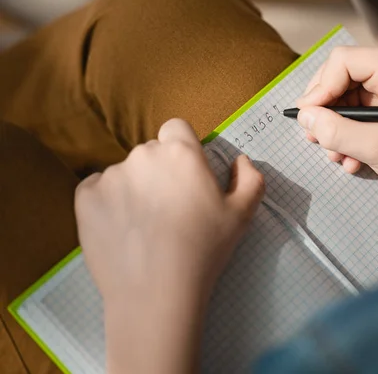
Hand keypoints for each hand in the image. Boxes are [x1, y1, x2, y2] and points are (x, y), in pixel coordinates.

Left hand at [75, 119, 263, 373]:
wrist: (156, 292)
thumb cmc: (204, 251)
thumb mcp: (243, 215)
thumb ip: (250, 178)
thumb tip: (240, 160)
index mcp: (181, 153)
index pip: (177, 128)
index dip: (183, 149)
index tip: (187, 178)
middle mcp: (142, 155)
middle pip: (151, 152)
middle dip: (160, 172)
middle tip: (170, 209)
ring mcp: (110, 175)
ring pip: (125, 173)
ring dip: (134, 188)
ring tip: (144, 227)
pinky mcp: (85, 197)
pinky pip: (97, 189)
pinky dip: (107, 203)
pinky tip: (122, 229)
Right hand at [297, 47, 377, 207]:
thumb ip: (339, 132)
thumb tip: (306, 118)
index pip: (345, 63)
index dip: (321, 87)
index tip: (307, 114)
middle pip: (343, 82)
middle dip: (326, 113)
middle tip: (313, 136)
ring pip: (348, 104)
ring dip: (336, 132)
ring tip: (335, 156)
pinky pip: (360, 121)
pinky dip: (350, 141)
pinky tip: (350, 162)